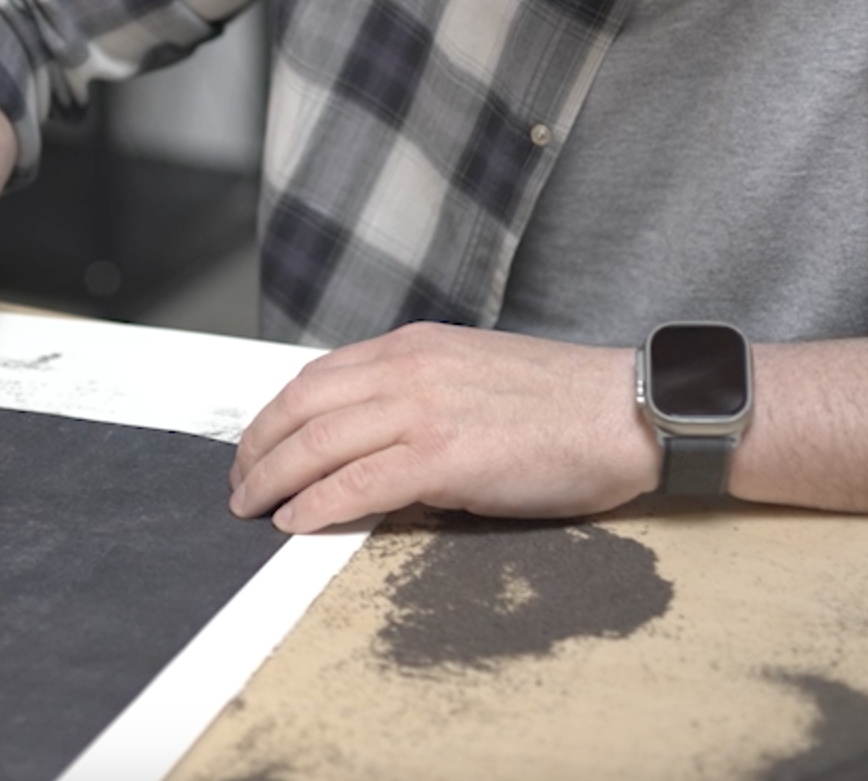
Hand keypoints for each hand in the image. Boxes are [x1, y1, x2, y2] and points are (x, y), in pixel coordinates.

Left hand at [227, 322, 660, 532]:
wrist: (628, 413)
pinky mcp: (444, 457)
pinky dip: (315, 504)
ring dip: (273, 480)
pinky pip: (356, 484)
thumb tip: (370, 436)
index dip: (275, 416)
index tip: (258, 446)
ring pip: (318, 443)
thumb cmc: (564, 403)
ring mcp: (425, 411)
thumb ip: (418, 392)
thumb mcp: (473, 373)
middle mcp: (410, 369)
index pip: (317, 377)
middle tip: (239, 485)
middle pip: (302, 407)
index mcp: (415, 346)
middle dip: (258, 449)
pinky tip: (295, 522)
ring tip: (252, 508)